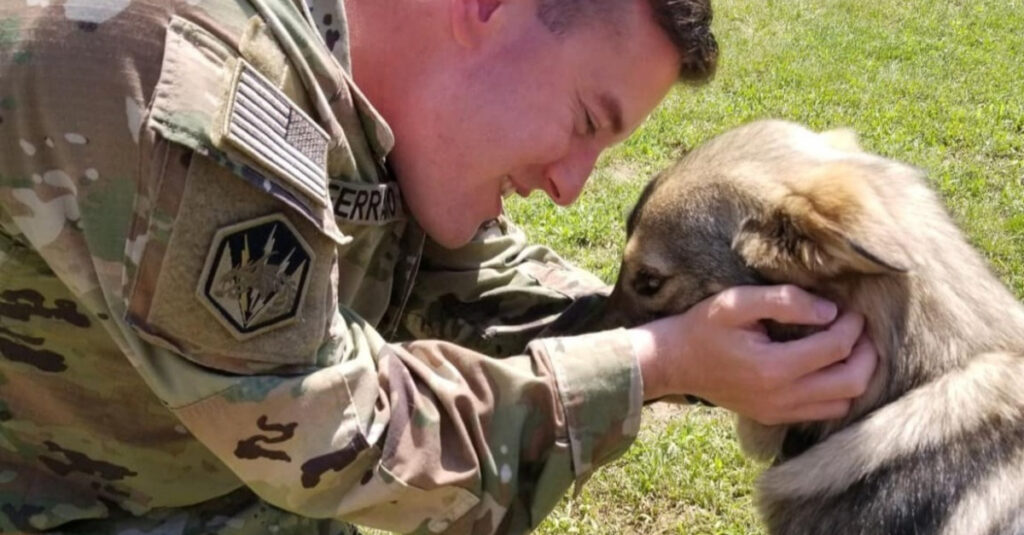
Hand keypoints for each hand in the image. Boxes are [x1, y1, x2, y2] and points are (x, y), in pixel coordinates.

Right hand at [629, 285, 876, 423]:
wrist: (673, 362)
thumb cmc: (703, 327)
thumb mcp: (737, 302)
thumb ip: (784, 302)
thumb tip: (829, 311)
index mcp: (773, 367)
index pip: (836, 348)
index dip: (852, 326)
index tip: (849, 309)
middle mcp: (781, 397)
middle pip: (851, 383)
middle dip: (866, 354)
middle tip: (859, 330)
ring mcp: (778, 412)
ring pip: (842, 403)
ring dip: (855, 375)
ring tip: (847, 349)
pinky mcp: (774, 417)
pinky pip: (822, 412)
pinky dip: (836, 391)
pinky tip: (827, 368)